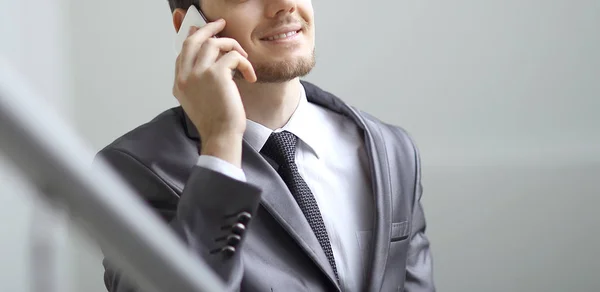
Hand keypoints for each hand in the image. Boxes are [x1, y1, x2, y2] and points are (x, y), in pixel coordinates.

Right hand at [173, 19, 256, 166]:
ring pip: (213, 43)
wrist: (220, 135)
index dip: (195, 39)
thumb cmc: (215, 122)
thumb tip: (211, 61)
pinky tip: (250, 76)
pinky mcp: (216, 74)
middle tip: (220, 24)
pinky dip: (245, 63)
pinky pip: (233, 56)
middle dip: (207, 28)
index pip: (183, 52)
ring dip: (231, 45)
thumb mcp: (199, 101)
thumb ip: (199, 81)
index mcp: (180, 83)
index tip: (205, 33)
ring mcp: (199, 73)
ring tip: (243, 56)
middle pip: (192, 40)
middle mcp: (185, 76)